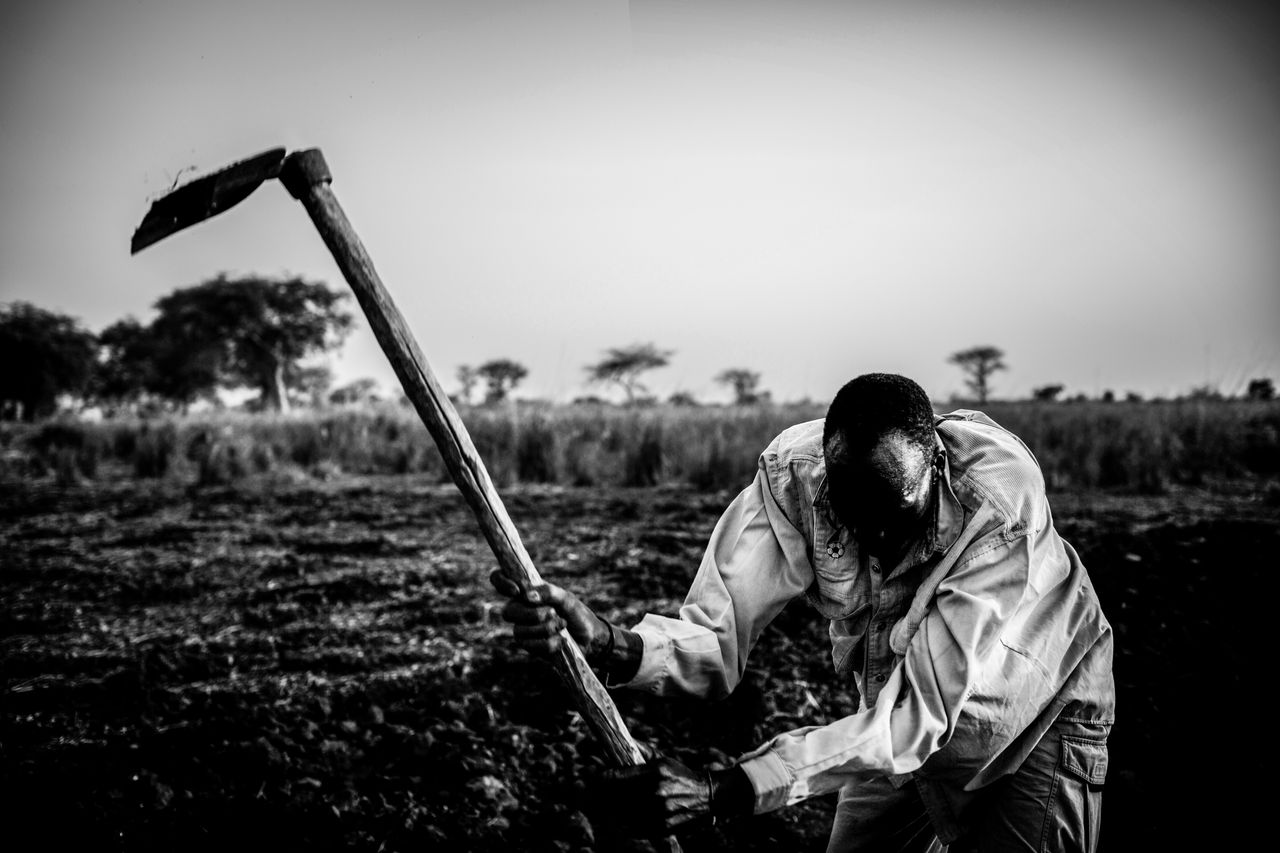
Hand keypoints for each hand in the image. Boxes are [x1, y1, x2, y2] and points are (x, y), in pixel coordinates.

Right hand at [489, 571, 610, 658]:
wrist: (589, 638)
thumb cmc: (576, 613)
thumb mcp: (566, 598)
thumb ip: (548, 592)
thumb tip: (526, 595)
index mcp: (526, 592)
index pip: (500, 580)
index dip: (501, 582)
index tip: (516, 590)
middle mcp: (520, 609)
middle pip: (508, 612)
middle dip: (533, 615)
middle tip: (553, 613)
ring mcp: (523, 629)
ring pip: (520, 631)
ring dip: (546, 629)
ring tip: (562, 626)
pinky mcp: (530, 646)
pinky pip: (530, 645)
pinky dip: (549, 643)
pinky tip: (561, 640)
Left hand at [589, 757, 711, 834]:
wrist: (707, 796)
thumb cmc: (681, 774)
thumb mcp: (662, 758)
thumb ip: (641, 750)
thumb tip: (620, 740)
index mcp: (654, 772)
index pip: (616, 777)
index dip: (600, 778)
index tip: (595, 778)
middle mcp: (655, 792)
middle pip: (615, 797)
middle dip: (603, 795)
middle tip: (594, 793)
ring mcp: (659, 812)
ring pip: (622, 814)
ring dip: (611, 810)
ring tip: (607, 806)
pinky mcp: (662, 828)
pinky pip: (633, 828)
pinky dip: (624, 824)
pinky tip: (621, 818)